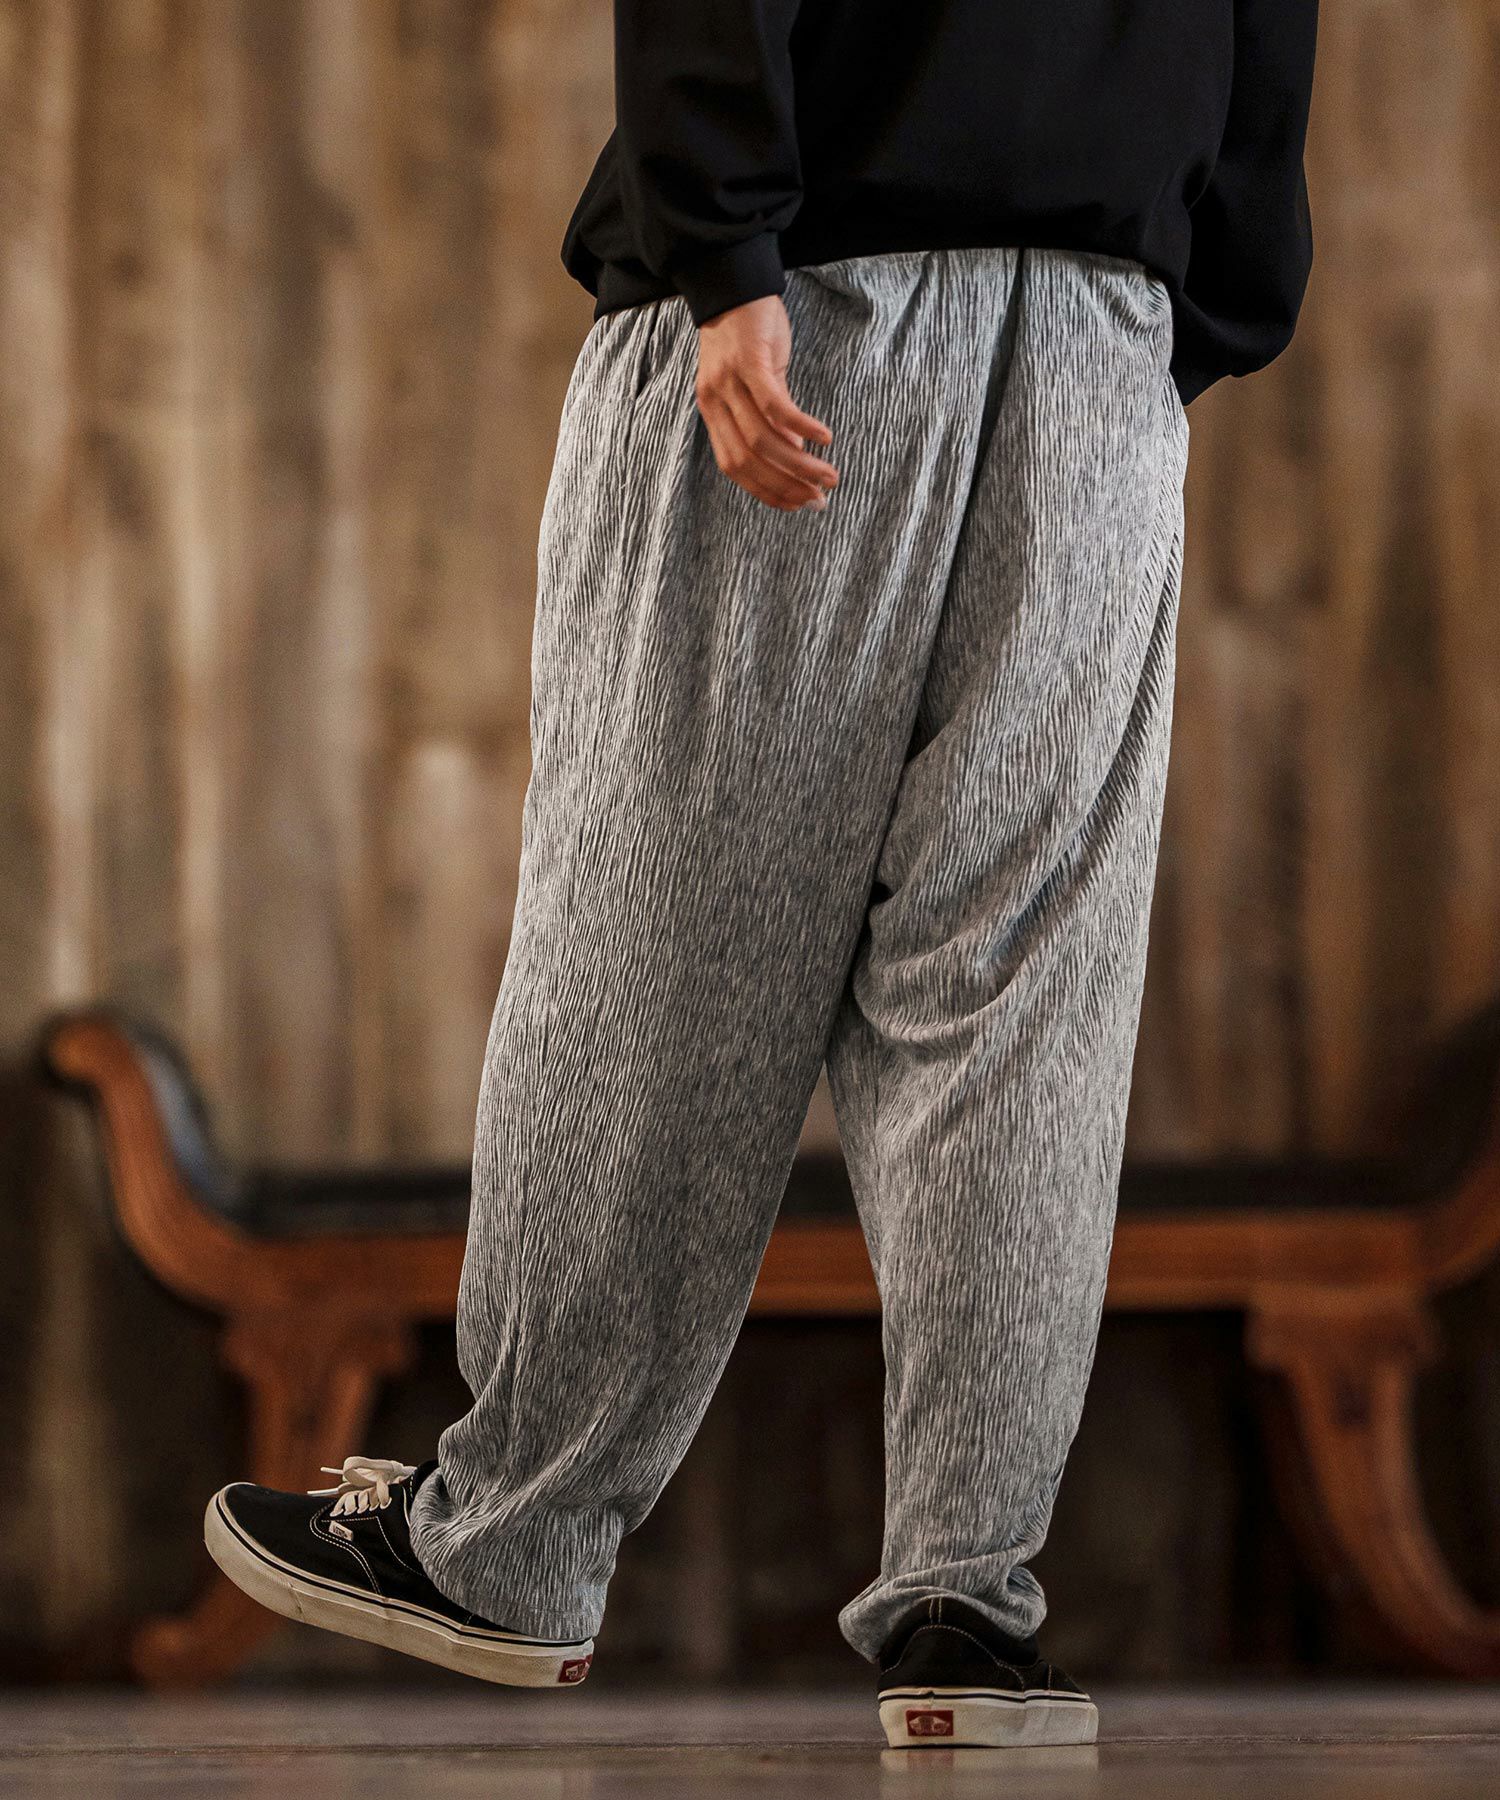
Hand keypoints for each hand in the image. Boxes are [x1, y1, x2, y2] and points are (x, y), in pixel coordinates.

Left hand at [695, 295, 839, 511]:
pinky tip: (824, 438)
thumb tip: (796, 458)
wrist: (735, 285)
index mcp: (713, 413)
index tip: (798, 505)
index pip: (736, 468)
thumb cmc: (747, 338)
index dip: (767, 492)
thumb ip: (768, 422)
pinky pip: (775, 405)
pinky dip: (801, 427)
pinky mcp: (750, 362)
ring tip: (828, 475)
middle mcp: (716, 403)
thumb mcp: (752, 386)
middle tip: (818, 498)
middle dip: (786, 487)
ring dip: (800, 464)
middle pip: (750, 461)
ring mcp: (730, 384)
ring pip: (764, 440)